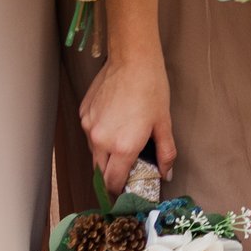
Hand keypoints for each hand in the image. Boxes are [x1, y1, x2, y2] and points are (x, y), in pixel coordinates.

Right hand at [79, 51, 174, 192]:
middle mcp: (100, 141)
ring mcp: (89, 127)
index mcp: (122, 147)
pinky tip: (114, 123)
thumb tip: (166, 174)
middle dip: (111, 175)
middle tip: (126, 169)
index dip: (119, 190)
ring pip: (93, 153)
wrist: (132, 59)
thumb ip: (165, 153)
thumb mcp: (164, 123)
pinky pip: (89, 134)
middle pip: (100, 171)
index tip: (126, 190)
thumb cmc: (152, 89)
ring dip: (105, 155)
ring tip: (122, 142)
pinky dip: (99, 136)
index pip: (113, 183)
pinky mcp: (83, 114)